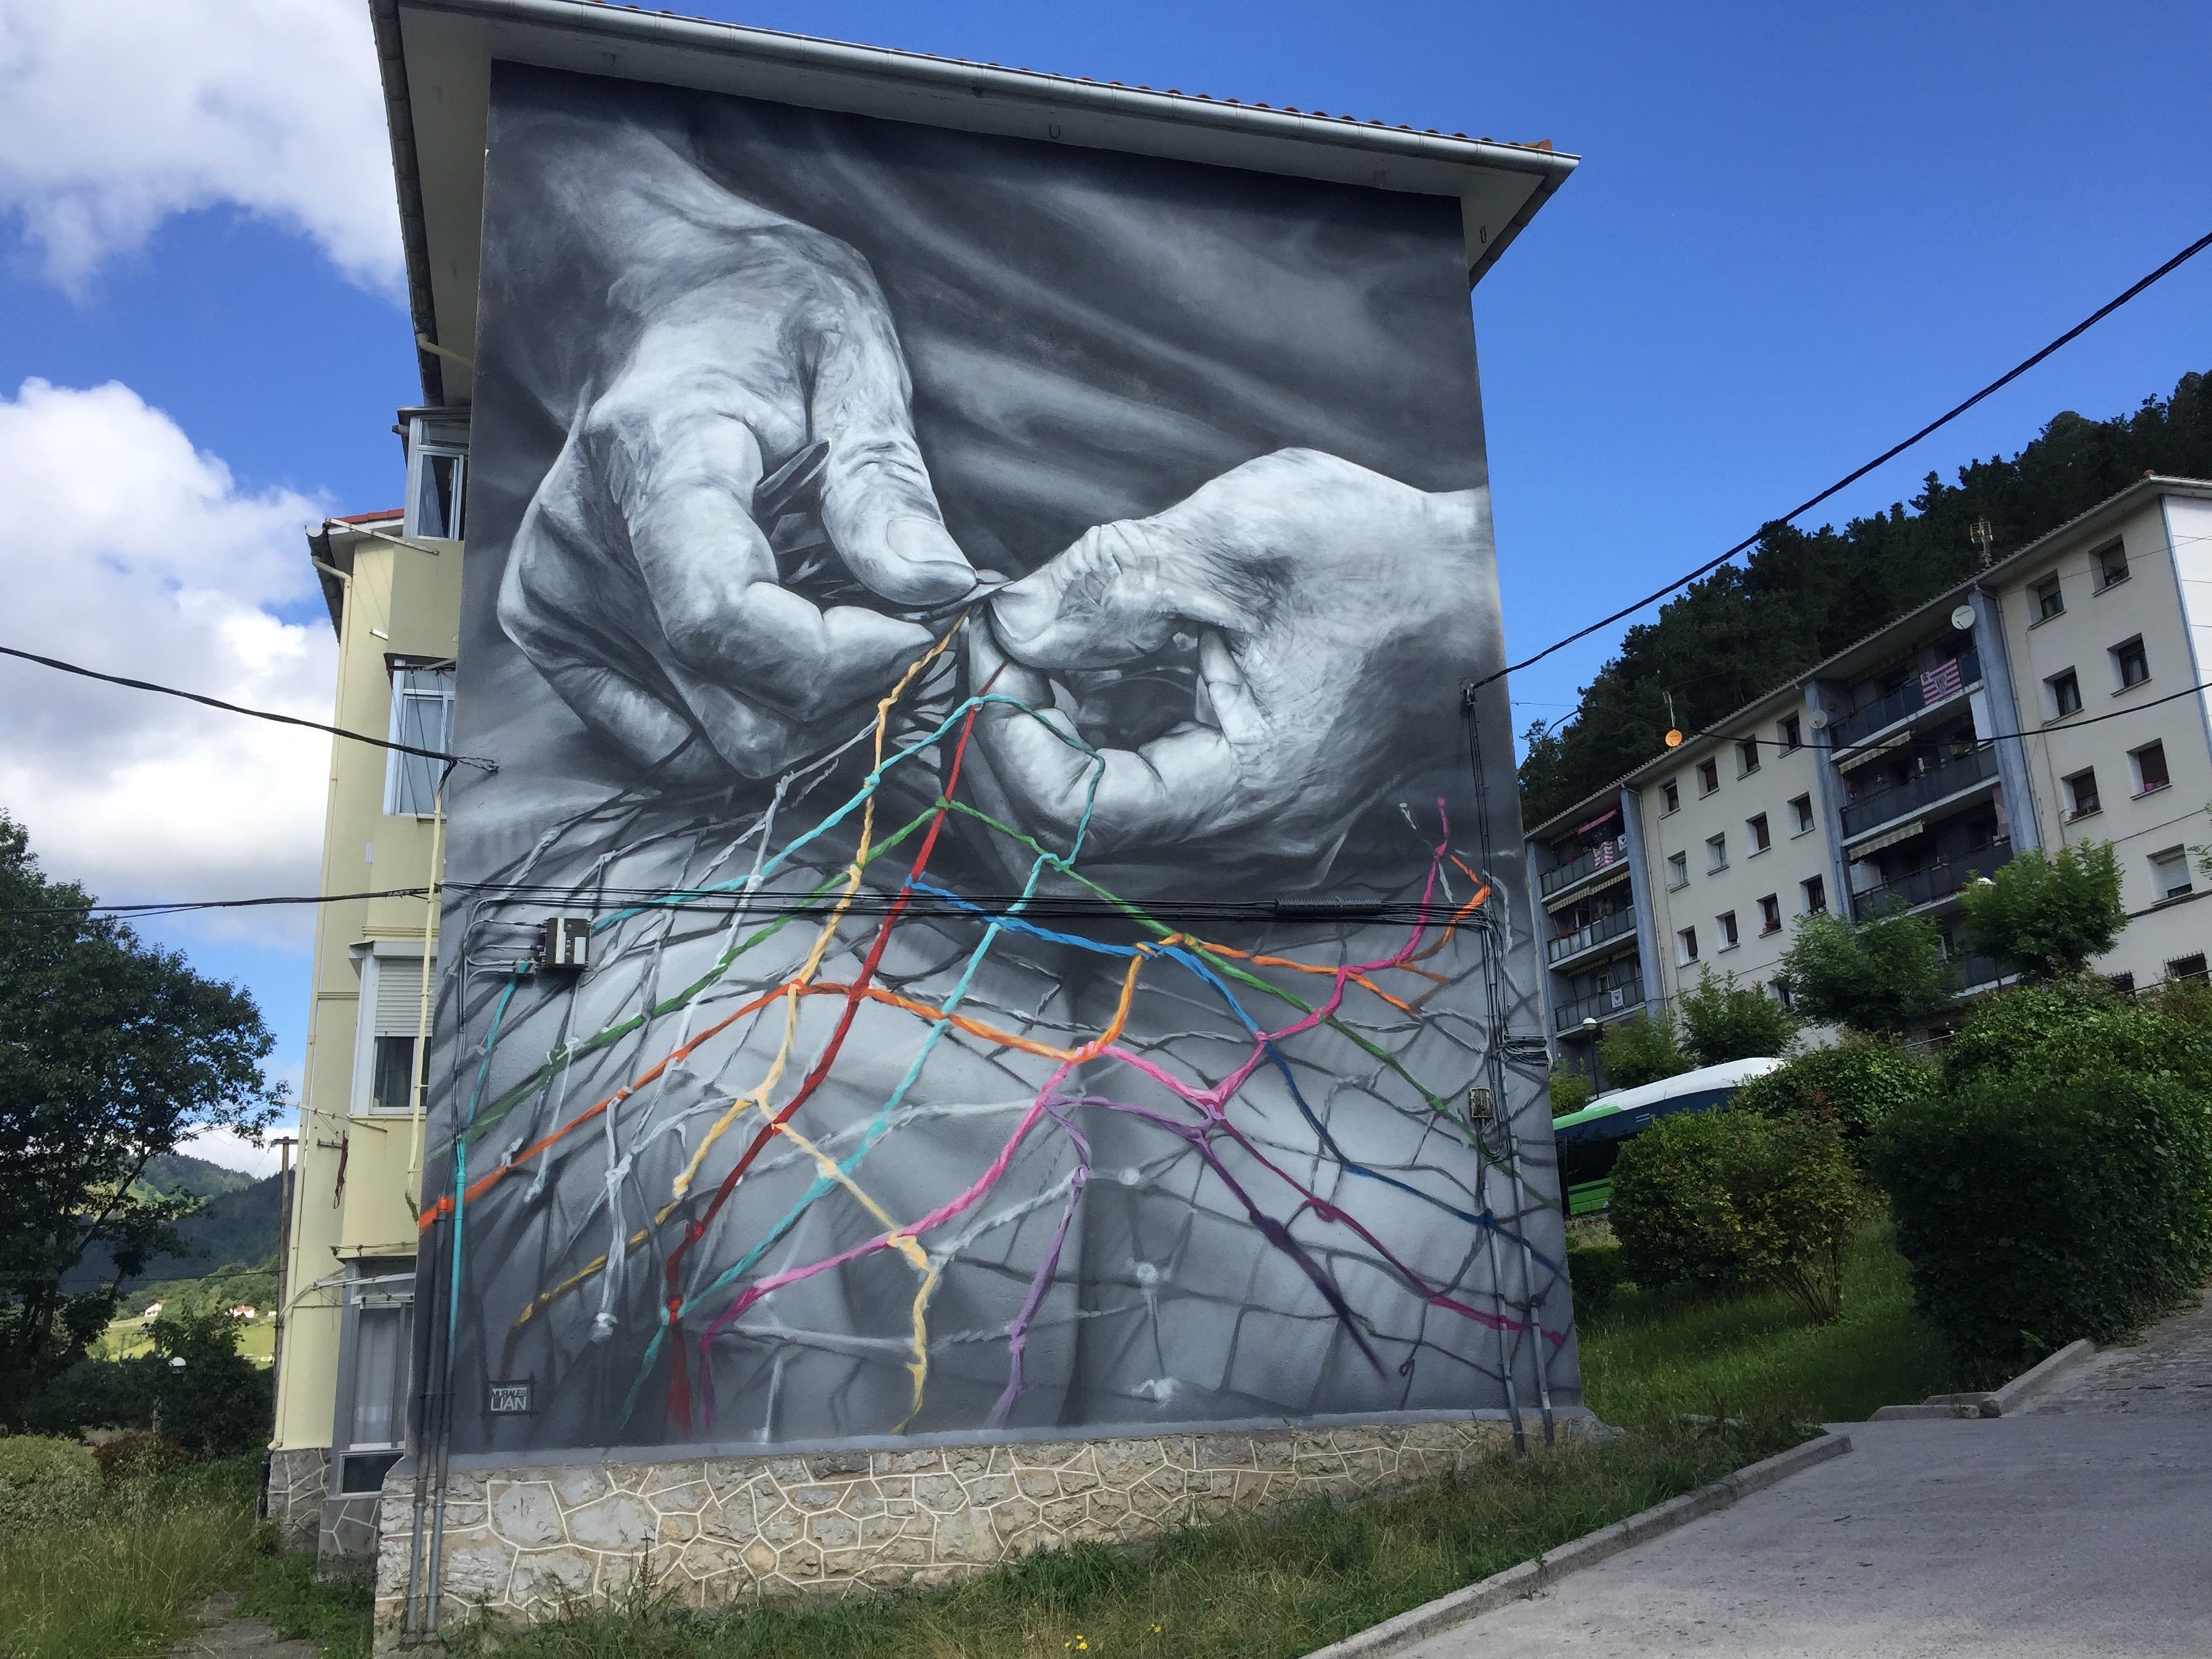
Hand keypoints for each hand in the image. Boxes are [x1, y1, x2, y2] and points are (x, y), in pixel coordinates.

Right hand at [497, 186, 975, 779]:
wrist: (658, 307)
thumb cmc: (760, 319)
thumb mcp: (849, 355)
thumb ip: (885, 480)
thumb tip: (938, 588)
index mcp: (652, 456)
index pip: (726, 617)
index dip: (842, 657)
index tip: (922, 627)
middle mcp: (584, 543)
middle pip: (736, 709)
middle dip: (851, 695)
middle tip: (905, 628)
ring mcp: (556, 597)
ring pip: (717, 747)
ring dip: (811, 716)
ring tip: (849, 629)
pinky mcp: (551, 633)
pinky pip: (675, 747)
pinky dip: (749, 718)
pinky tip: (784, 646)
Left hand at [965, 449, 1487, 870]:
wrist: (1477, 590)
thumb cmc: (1383, 562)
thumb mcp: (1232, 540)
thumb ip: (1107, 584)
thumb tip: (1010, 623)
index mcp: (1249, 791)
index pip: (1073, 811)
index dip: (1006, 731)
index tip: (990, 644)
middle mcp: (1254, 845)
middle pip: (1077, 837)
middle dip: (1016, 740)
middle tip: (1001, 645)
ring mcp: (1260, 840)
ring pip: (1106, 829)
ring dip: (1056, 744)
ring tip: (1046, 652)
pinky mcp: (1259, 814)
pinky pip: (1150, 805)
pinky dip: (1104, 745)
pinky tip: (1095, 675)